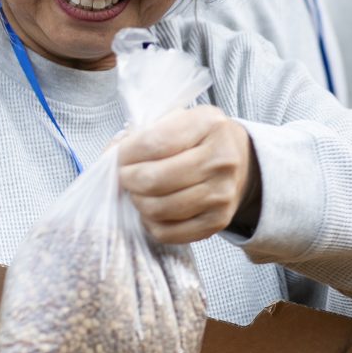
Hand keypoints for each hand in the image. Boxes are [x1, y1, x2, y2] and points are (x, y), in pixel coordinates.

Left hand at [118, 106, 260, 242]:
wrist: (239, 162)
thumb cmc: (198, 139)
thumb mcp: (179, 120)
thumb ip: (144, 132)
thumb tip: (111, 154)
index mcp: (209, 124)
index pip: (153, 143)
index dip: (126, 153)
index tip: (119, 156)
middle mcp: (221, 159)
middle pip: (154, 180)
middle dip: (128, 179)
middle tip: (125, 176)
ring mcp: (222, 193)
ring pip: (158, 209)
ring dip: (138, 201)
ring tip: (139, 191)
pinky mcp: (218, 221)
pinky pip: (169, 232)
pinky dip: (151, 223)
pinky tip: (154, 209)